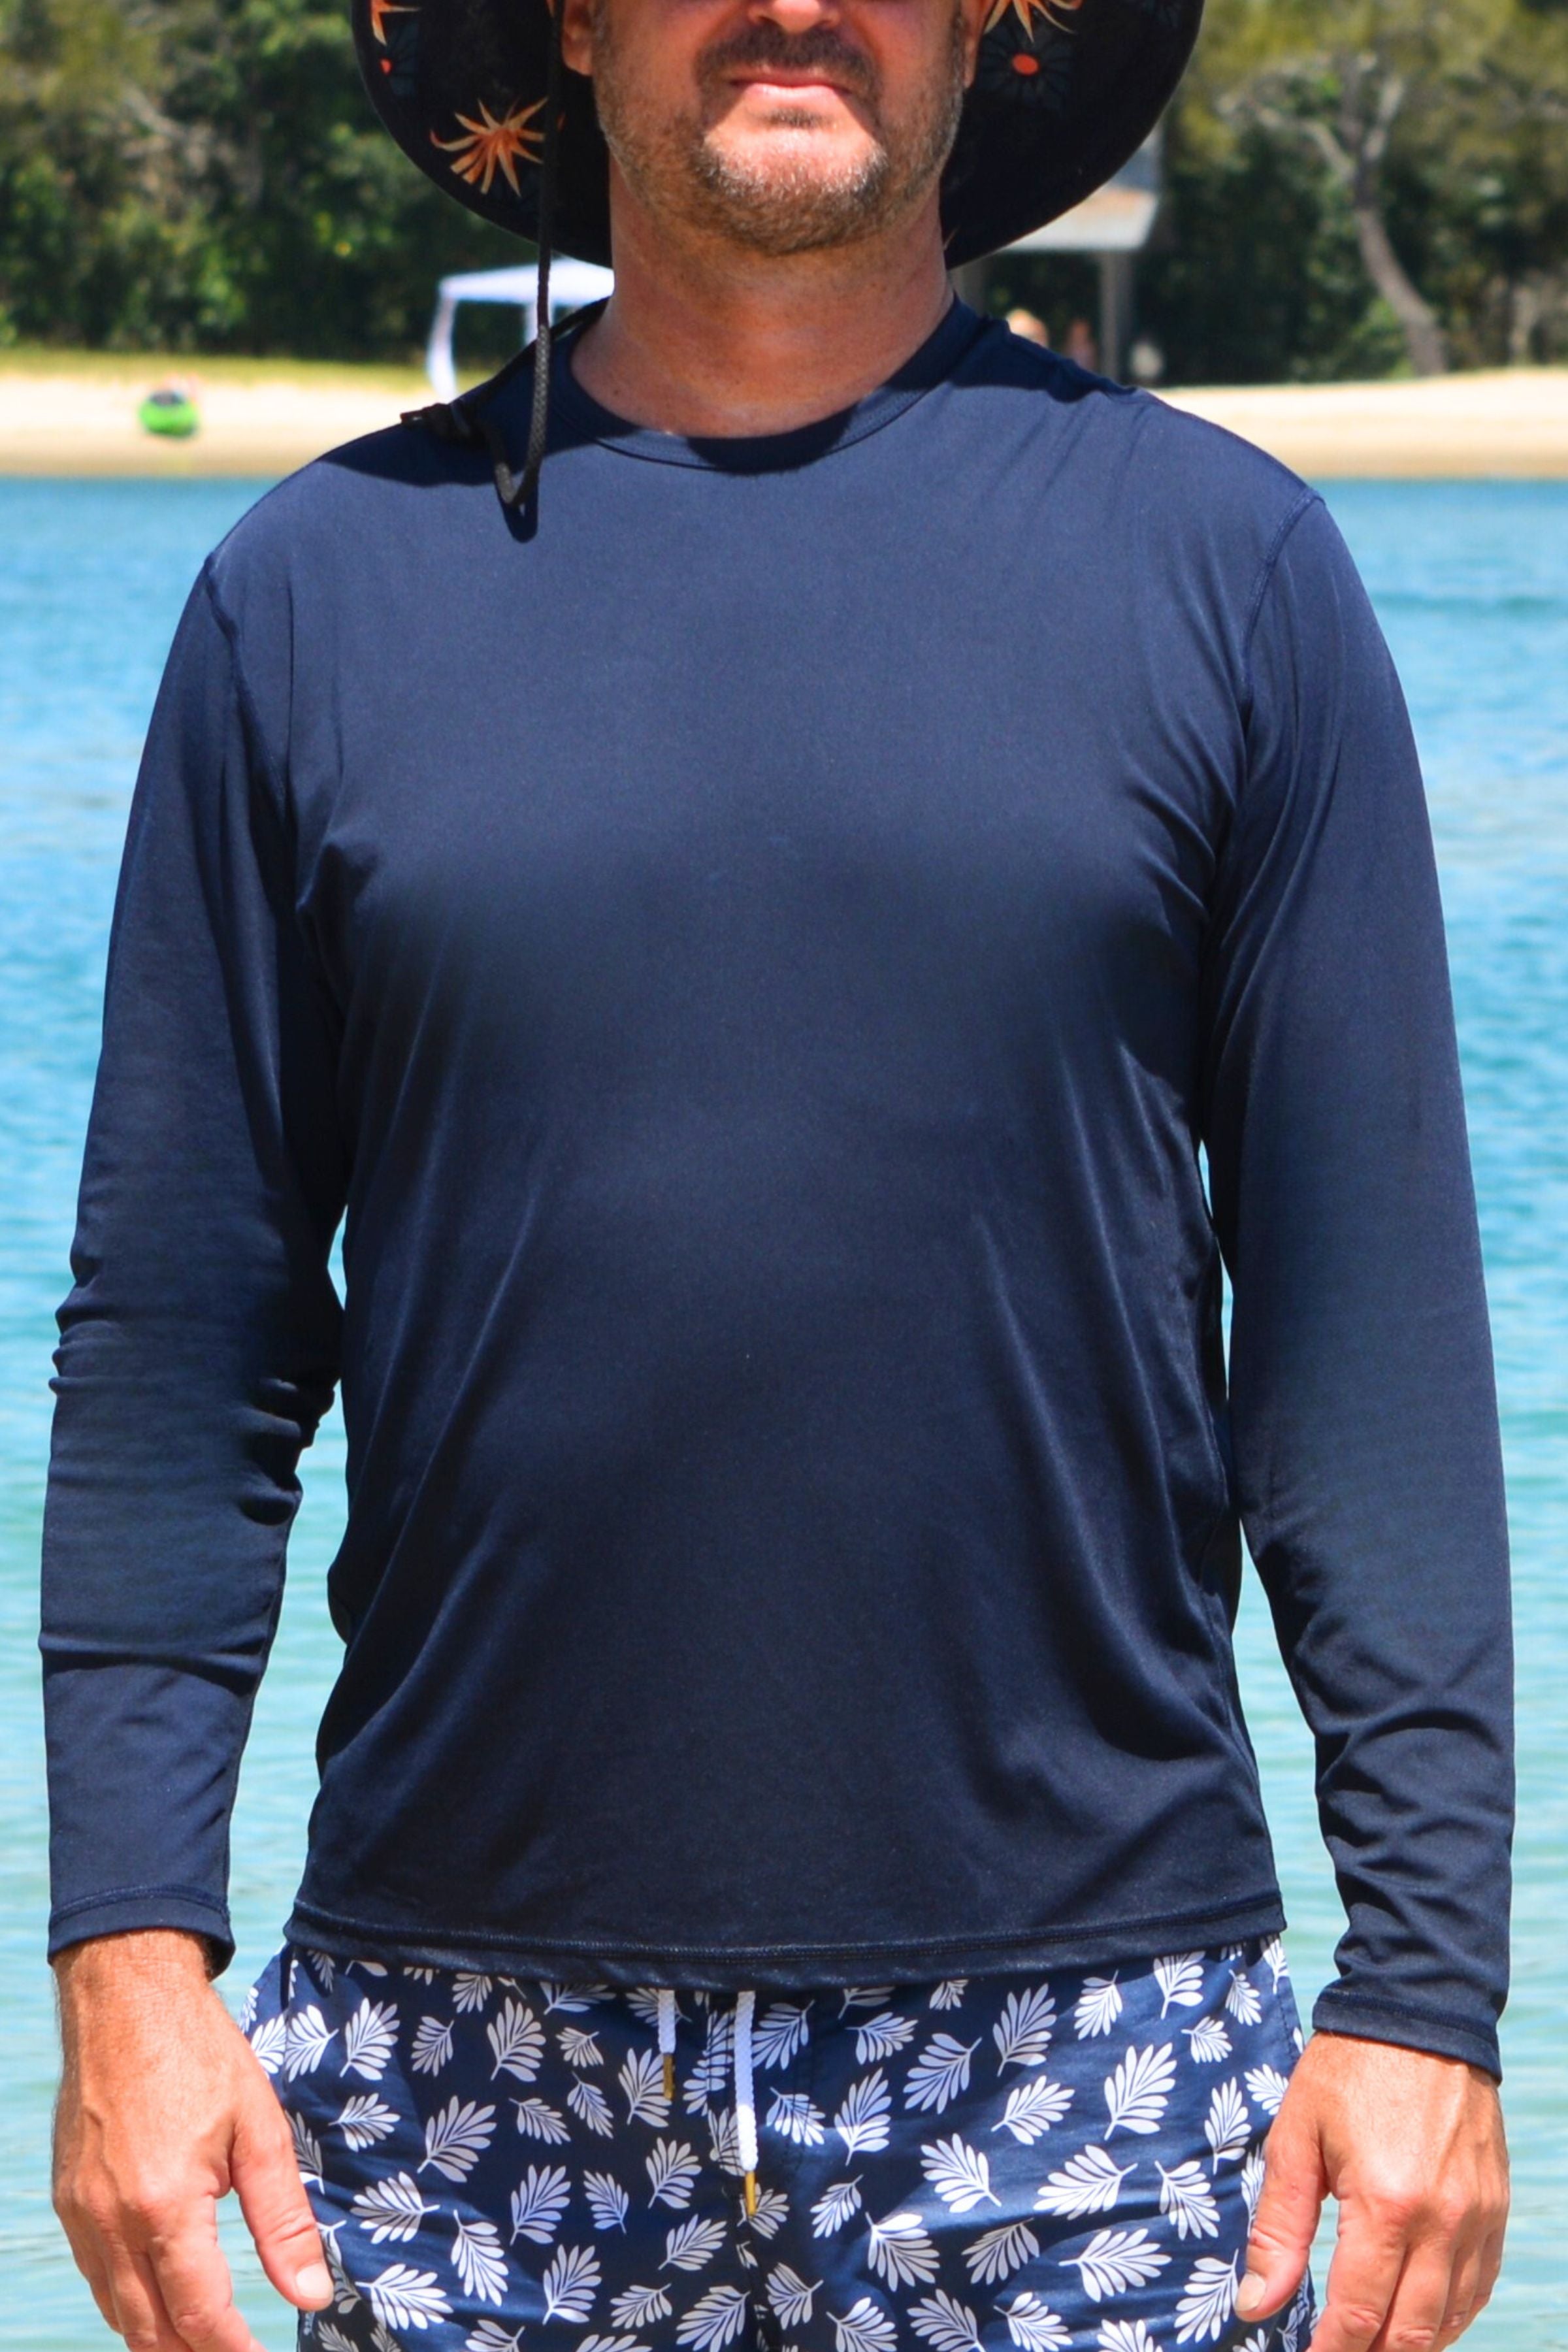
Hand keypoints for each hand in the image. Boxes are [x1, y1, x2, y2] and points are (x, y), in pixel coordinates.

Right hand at [52, 1929, 332, 2351]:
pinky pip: (96, 2276)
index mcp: (164, 2206)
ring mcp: (82, 2214)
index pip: (199, 2314)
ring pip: (117, 2312)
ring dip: (159, 2337)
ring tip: (206, 2339)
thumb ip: (284, 2222)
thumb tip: (312, 2294)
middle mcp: (112, 2222)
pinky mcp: (69, 2200)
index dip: (233, 2351)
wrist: (127, 1998)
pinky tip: (162, 2296)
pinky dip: (128, 2302)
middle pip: (150, 2331)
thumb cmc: (200, 2054)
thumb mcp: (261, 2131)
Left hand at [1237, 2029, 1508, 2351]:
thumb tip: (1257, 2303)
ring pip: (1449, 2319)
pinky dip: (1449, 2315)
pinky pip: (1478, 2287)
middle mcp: (1442, 2222)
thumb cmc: (1348, 2072)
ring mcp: (1477, 2218)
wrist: (1419, 2016)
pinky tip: (1417, 2318)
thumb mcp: (1295, 2139)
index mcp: (1386, 2205)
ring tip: (1369, 2342)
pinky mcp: (1495, 2209)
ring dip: (1410, 2344)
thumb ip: (1278, 2228)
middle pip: (1410, 2334)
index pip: (1359, 2314)